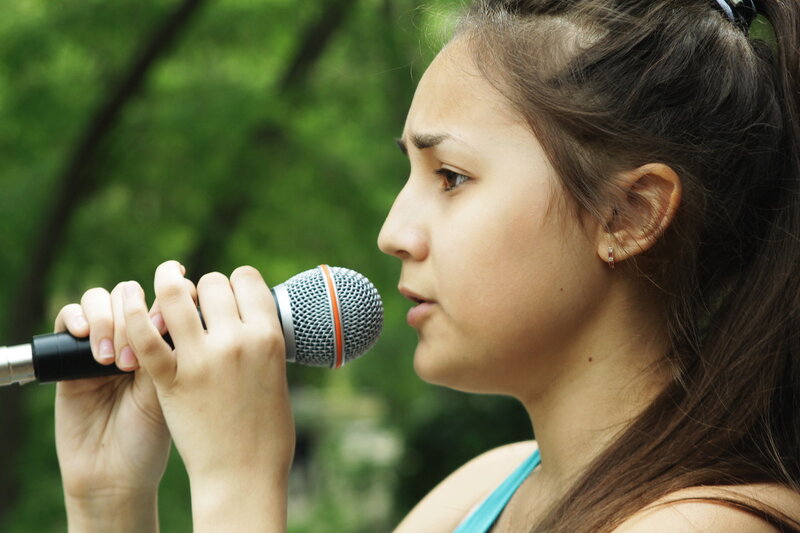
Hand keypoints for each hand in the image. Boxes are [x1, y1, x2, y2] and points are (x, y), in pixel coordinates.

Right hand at [53, 280, 186, 530]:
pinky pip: (69, 319)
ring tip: (112, 361)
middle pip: (132, 293)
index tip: (175, 315)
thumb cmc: (152, 437)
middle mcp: (135, 338)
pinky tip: (86, 338)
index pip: (167, 297)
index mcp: (165, 342)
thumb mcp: (171, 388)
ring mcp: (102, 344)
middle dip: (135, 317)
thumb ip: (173, 347)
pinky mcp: (69, 357)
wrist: (115, 474)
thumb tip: (182, 303)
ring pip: (102, 299)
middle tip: (136, 361)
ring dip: (108, 321)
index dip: (171, 295)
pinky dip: (77, 319)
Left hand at [122, 260, 294, 531]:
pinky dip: (133, 317)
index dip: (234, 281)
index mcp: (269, 337)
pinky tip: (130, 310)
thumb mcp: (276, 375)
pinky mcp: (170, 380)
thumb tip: (245, 317)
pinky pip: (145, 336)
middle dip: (202, 287)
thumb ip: (260, 342)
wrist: (244, 474)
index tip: (227, 293)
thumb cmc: (266, 431)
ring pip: (174, 295)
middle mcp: (237, 340)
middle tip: (196, 305)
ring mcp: (202, 359)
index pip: (247, 279)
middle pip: (211, 282)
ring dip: (165, 283)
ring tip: (159, 285)